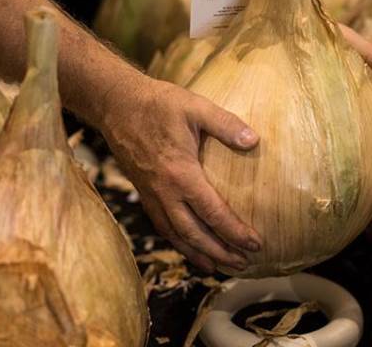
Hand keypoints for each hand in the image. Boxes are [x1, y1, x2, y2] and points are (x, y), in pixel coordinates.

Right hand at [101, 76, 261, 272]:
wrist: (116, 104)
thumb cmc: (158, 103)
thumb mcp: (195, 107)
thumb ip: (225, 124)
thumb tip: (253, 140)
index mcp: (180, 174)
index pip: (213, 213)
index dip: (235, 232)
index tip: (255, 244)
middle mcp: (164, 192)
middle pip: (194, 234)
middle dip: (220, 252)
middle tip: (243, 264)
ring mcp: (151, 195)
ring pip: (175, 235)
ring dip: (198, 254)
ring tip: (218, 267)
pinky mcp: (143, 192)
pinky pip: (162, 226)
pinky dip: (178, 242)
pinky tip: (189, 246)